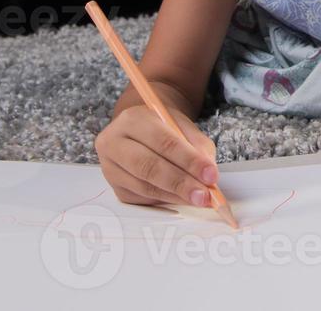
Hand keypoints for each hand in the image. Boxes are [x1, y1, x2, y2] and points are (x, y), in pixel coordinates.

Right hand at [94, 103, 221, 208]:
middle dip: (181, 183)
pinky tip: (181, 199)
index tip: (210, 175)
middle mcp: (114, 142)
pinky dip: (166, 200)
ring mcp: (110, 167)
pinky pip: (142, 199)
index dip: (189, 160)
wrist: (142, 130)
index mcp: (132, 119)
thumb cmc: (163, 127)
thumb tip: (208, 175)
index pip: (163, 142)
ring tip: (198, 199)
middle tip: (205, 195)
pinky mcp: (115, 188)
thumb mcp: (182, 126)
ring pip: (145, 187)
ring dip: (176, 196)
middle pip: (149, 167)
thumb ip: (197, 146)